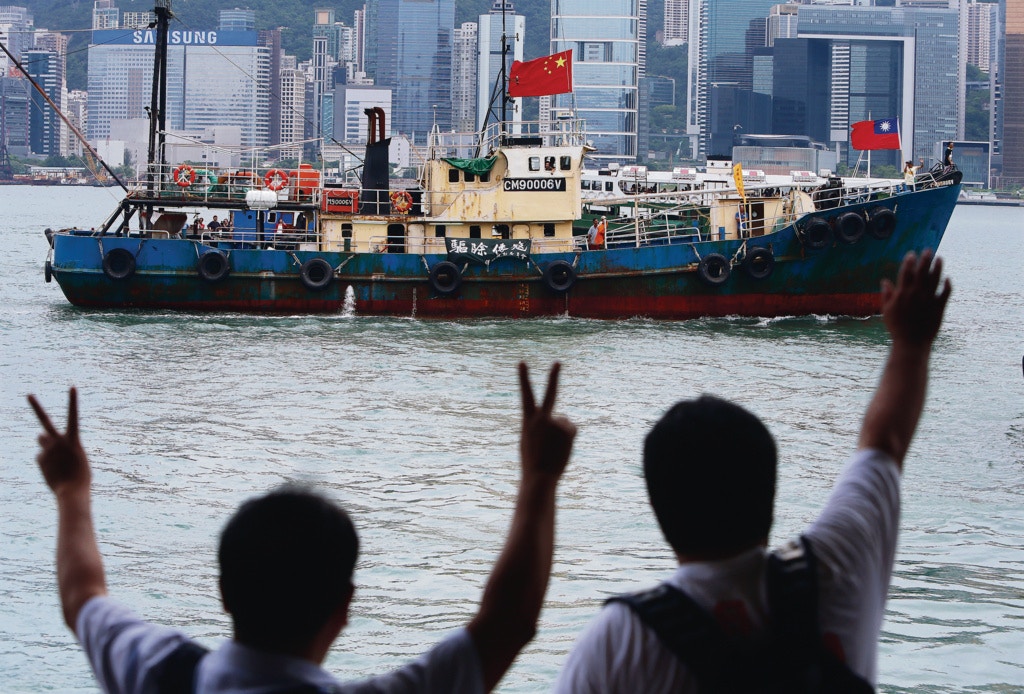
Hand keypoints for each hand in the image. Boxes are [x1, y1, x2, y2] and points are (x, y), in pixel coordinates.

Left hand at [28, 388, 90, 497]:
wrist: (72, 491)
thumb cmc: (81, 476)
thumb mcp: (77, 457)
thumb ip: (61, 444)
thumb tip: (41, 438)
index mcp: (73, 439)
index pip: (74, 416)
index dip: (73, 401)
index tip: (72, 386)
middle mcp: (58, 441)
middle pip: (45, 421)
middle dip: (36, 407)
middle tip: (28, 395)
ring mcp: (47, 450)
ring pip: (42, 439)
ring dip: (46, 443)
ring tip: (56, 455)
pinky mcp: (40, 459)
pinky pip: (41, 456)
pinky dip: (46, 462)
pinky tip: (53, 470)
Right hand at [518, 362, 575, 477]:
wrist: (539, 477)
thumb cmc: (533, 463)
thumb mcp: (531, 441)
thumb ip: (543, 427)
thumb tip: (564, 419)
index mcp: (528, 420)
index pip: (525, 394)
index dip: (523, 377)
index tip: (522, 362)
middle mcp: (541, 417)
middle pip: (550, 393)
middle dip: (553, 376)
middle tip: (558, 362)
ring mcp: (555, 422)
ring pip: (563, 423)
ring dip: (560, 435)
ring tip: (552, 449)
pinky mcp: (567, 429)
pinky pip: (570, 430)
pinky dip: (568, 439)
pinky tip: (561, 449)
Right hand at [881, 250, 950, 346]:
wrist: (911, 342)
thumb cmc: (897, 327)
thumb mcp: (887, 311)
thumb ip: (886, 295)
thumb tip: (884, 281)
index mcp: (903, 294)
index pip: (906, 273)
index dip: (909, 262)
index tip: (912, 254)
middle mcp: (917, 294)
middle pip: (922, 272)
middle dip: (925, 260)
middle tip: (928, 250)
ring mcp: (929, 300)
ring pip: (935, 279)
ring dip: (938, 268)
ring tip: (939, 258)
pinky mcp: (939, 307)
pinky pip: (945, 293)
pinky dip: (947, 285)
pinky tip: (947, 278)